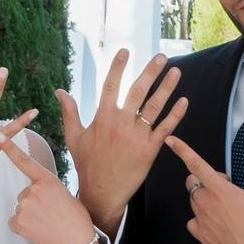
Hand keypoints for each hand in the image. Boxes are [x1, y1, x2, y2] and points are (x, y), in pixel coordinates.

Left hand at [0, 135, 94, 243]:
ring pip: (20, 209)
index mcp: (48, 180)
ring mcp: (25, 205)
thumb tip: (32, 194)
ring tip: (46, 223)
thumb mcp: (63, 194)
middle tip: (50, 214)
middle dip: (33, 204)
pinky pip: (14, 222)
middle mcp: (35, 190)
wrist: (74, 243)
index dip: (10, 147)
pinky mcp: (19, 221)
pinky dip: (23, 228)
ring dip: (29, 217)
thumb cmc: (73, 219)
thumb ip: (46, 189)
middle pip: (24, 194)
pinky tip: (37, 231)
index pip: (25, 161)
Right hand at [57, 49, 186, 233]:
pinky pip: (166, 128)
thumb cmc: (86, 164)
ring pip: (155, 107)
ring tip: (176, 72)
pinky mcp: (150, 150)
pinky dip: (176, 114)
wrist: (101, 193)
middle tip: (161, 56)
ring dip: (167, 88)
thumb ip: (69, 112)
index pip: (111, 85)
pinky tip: (183, 101)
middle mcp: (121, 123)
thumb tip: (59, 91)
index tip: (125, 51)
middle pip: (138, 91)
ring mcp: (137, 136)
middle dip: (151, 72)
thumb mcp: (74, 137)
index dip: (118, 67)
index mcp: (103, 117)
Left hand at [167, 139, 243, 243]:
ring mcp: (200, 219)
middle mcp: (205, 202)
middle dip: (204, 179)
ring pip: (193, 200)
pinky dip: (200, 217)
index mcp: (220, 189)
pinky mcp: (200, 234)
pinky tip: (215, 221)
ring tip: (224, 206)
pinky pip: (192, 219)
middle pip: (192, 181)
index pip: (196, 164)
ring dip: (204, 197)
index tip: (170, 140)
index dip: (182, 150)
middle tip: (225, 188)